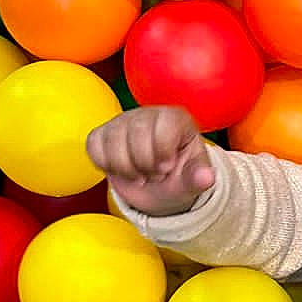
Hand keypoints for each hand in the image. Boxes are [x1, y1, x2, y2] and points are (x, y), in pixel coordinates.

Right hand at [86, 106, 215, 216]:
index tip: (167, 168)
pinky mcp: (102, 132)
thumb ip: (198, 179)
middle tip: (153, 174)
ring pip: (112, 141)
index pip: (163, 130)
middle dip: (144, 165)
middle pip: (136, 135)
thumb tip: (207, 178)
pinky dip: (105, 164)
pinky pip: (94, 145)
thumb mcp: (191, 183)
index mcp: (176, 119)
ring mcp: (123, 121)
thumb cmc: (178, 179)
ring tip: (139, 174)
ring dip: (124, 169)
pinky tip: (121, 169)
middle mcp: (149, 114)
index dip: (162, 156)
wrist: (157, 188)